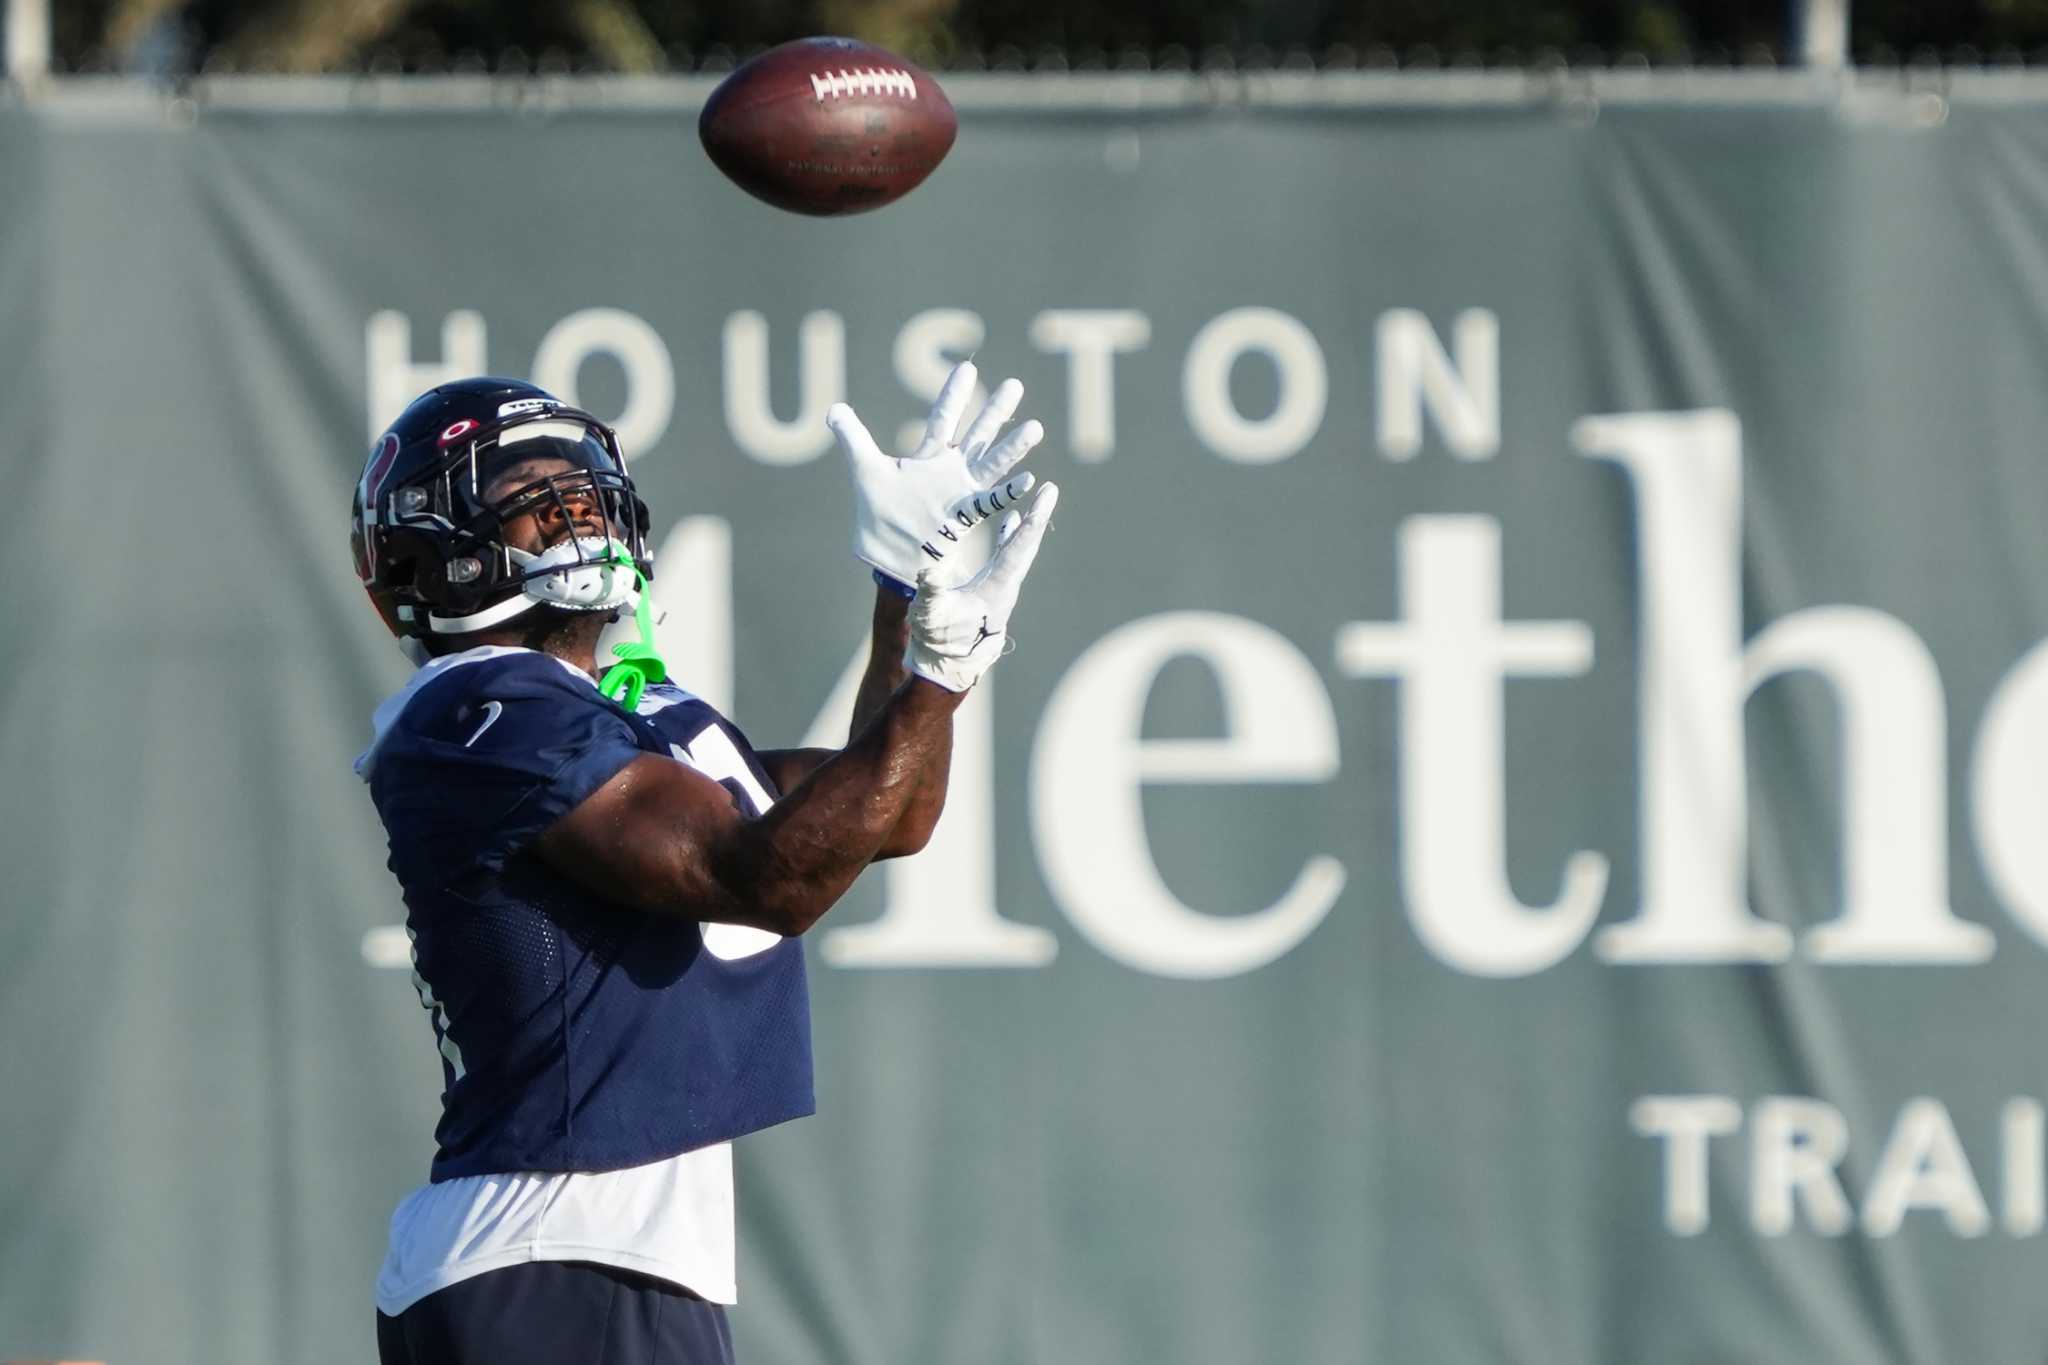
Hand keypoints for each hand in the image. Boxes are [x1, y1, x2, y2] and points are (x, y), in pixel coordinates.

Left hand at [828, 361, 1043, 590]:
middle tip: (1015, 384)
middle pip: (978, 434)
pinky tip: (1027, 481)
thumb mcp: (865, 470)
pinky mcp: (964, 517)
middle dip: (994, 410)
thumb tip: (833, 408)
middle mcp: (950, 470)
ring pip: (992, 464)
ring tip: (1035, 427)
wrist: (887, 555)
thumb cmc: (878, 515)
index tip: (968, 368)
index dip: (954, 395)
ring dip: (1013, 447)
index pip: (943, 418)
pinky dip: (1008, 492)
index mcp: (927, 456)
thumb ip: (854, 438)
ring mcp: (961, 492)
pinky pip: (990, 502)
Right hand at [906, 483, 1058, 691]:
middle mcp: (1005, 586)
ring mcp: (1000, 586)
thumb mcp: (929, 614)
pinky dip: (1009, 536)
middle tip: (1050, 490)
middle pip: (1026, 545)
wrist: (945, 665)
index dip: (1032, 521)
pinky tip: (1010, 519)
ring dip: (1026, 524)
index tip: (1047, 496)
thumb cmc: (937, 641)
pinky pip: (1005, 555)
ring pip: (1018, 549)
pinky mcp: (990, 587)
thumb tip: (929, 571)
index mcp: (996, 589)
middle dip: (1037, 516)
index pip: (1018, 549)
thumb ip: (931, 593)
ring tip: (1037, 498)